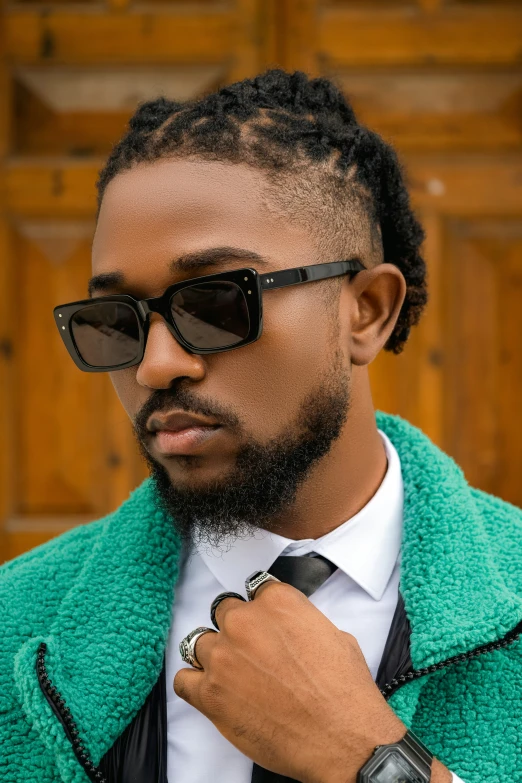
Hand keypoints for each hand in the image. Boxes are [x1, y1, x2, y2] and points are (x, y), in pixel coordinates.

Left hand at [174, 581, 448, 782]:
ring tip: (231, 674)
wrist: (343, 740)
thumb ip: (301, 622)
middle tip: (249, 652)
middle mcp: (245, 622)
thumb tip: (291, 629)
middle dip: (235, 629)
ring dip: (213, 656)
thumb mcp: (334, 636)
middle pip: (224, 611)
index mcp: (277, 602)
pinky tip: (209, 691)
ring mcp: (223, 657)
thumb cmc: (344, 694)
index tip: (262, 622)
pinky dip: (193, 684)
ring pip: (199, 642)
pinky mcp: (209, 694)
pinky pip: (183, 680)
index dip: (259, 608)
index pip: (254, 588)